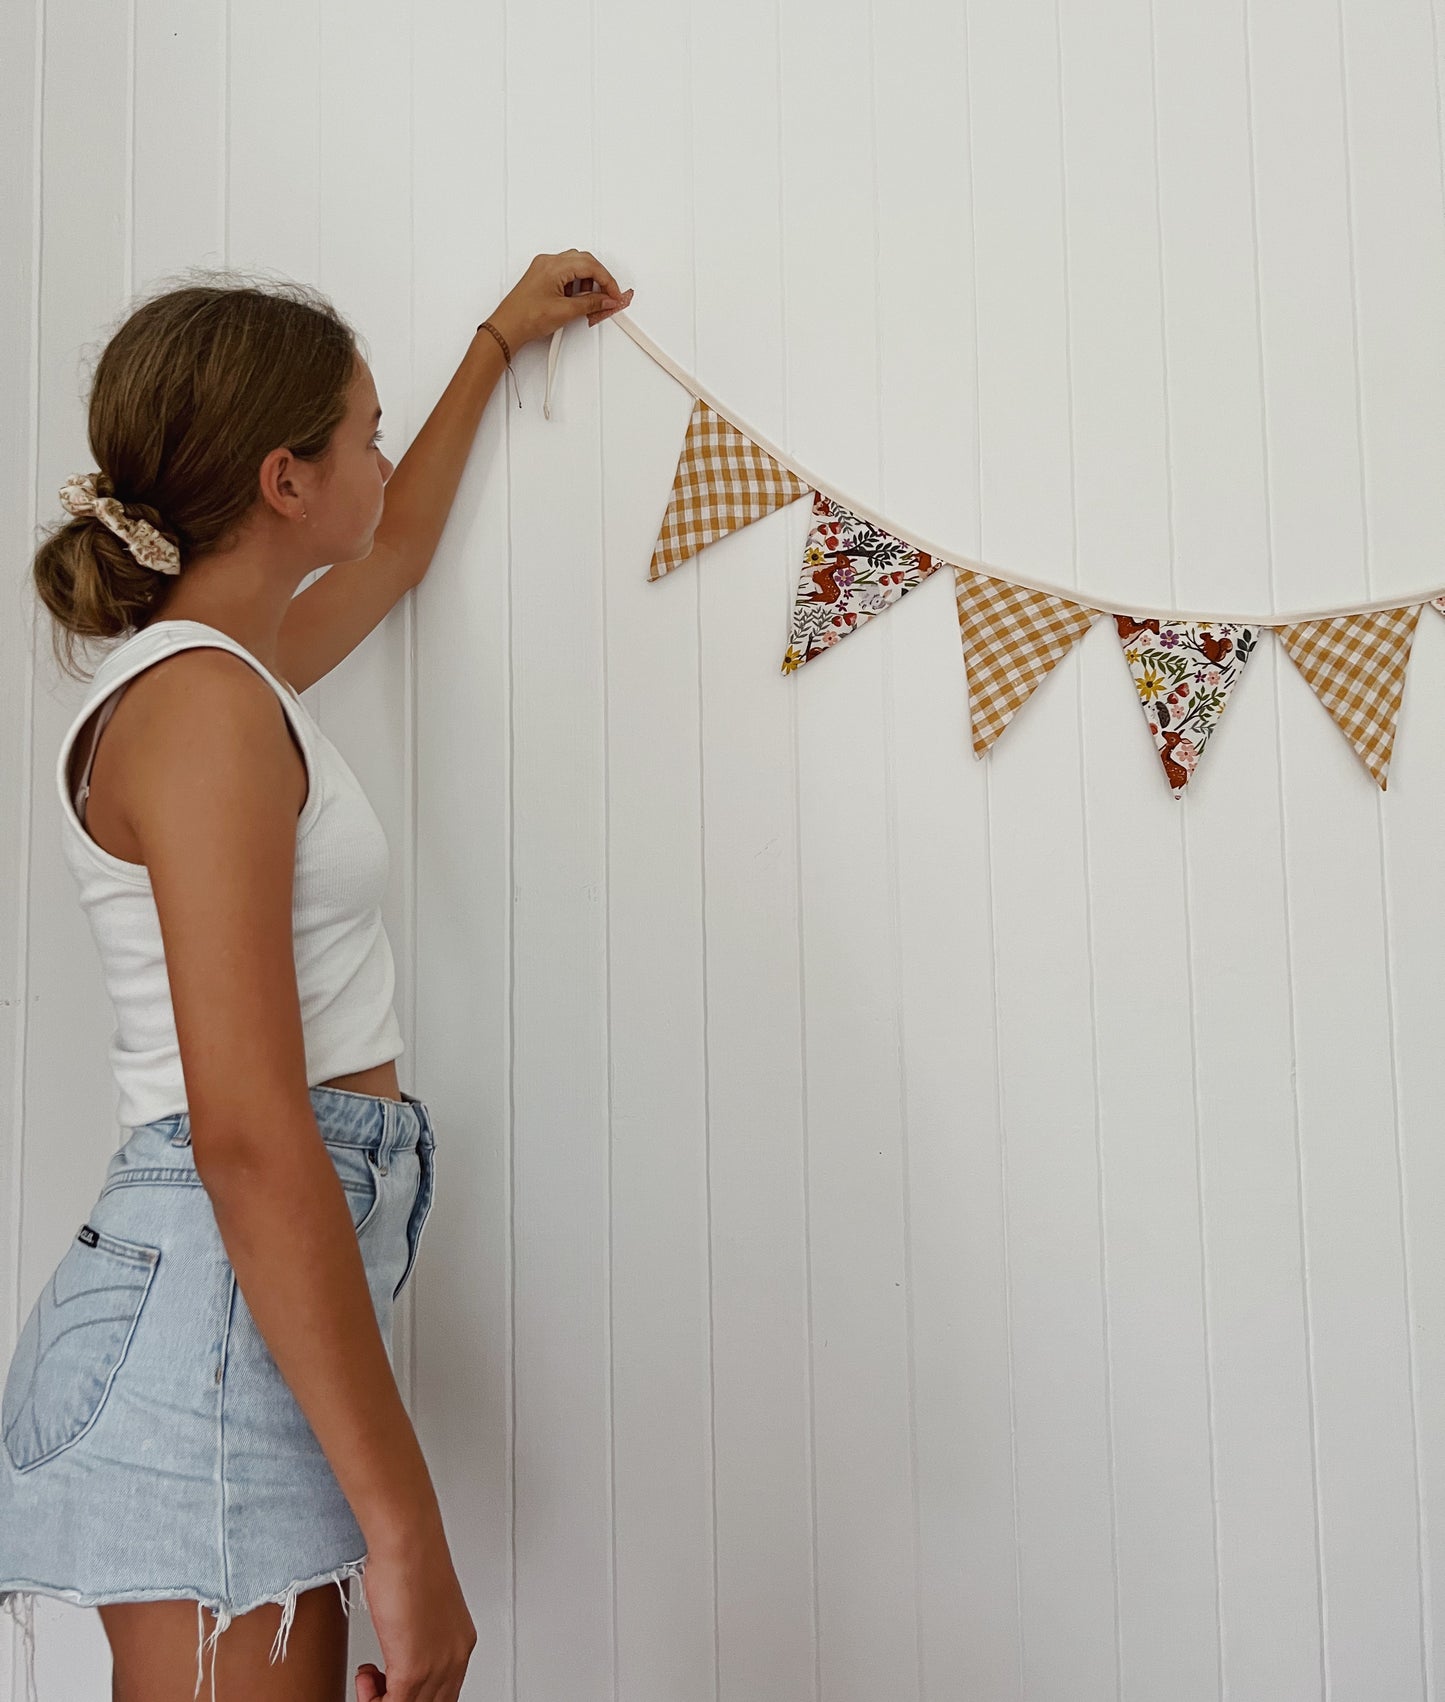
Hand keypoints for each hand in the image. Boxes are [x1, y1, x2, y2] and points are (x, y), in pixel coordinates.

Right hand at [352, 1528, 475, 1700]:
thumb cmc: (410, 1561)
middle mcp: (455, 1656)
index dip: (413, 1694)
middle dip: (395, 1699)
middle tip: (375, 1685)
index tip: (389, 1685)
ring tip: (369, 1679)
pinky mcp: (414, 1668)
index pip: (443, 1693)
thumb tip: (401, 1656)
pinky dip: (374, 1701)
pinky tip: (366, 1679)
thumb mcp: (421, 1610)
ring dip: (381, 1700)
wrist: (408, 1543)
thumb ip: (419, 1639)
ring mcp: (437, 1665)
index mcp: (461, 1643)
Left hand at [485, 248, 633, 352]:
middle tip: (607, 296)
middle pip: (584, 261)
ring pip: (575, 266)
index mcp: (554, 266)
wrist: (507, 328)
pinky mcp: (541, 277)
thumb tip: (606, 300)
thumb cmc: (526, 318)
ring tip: (589, 302)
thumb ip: (591, 303)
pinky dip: (575, 285)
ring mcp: (543, 268)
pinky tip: (576, 300)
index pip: (591, 265)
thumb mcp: (565, 312)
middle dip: (599, 279)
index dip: (607, 281)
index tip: (615, 295)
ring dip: (587, 282)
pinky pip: (565, 273)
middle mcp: (548, 262)